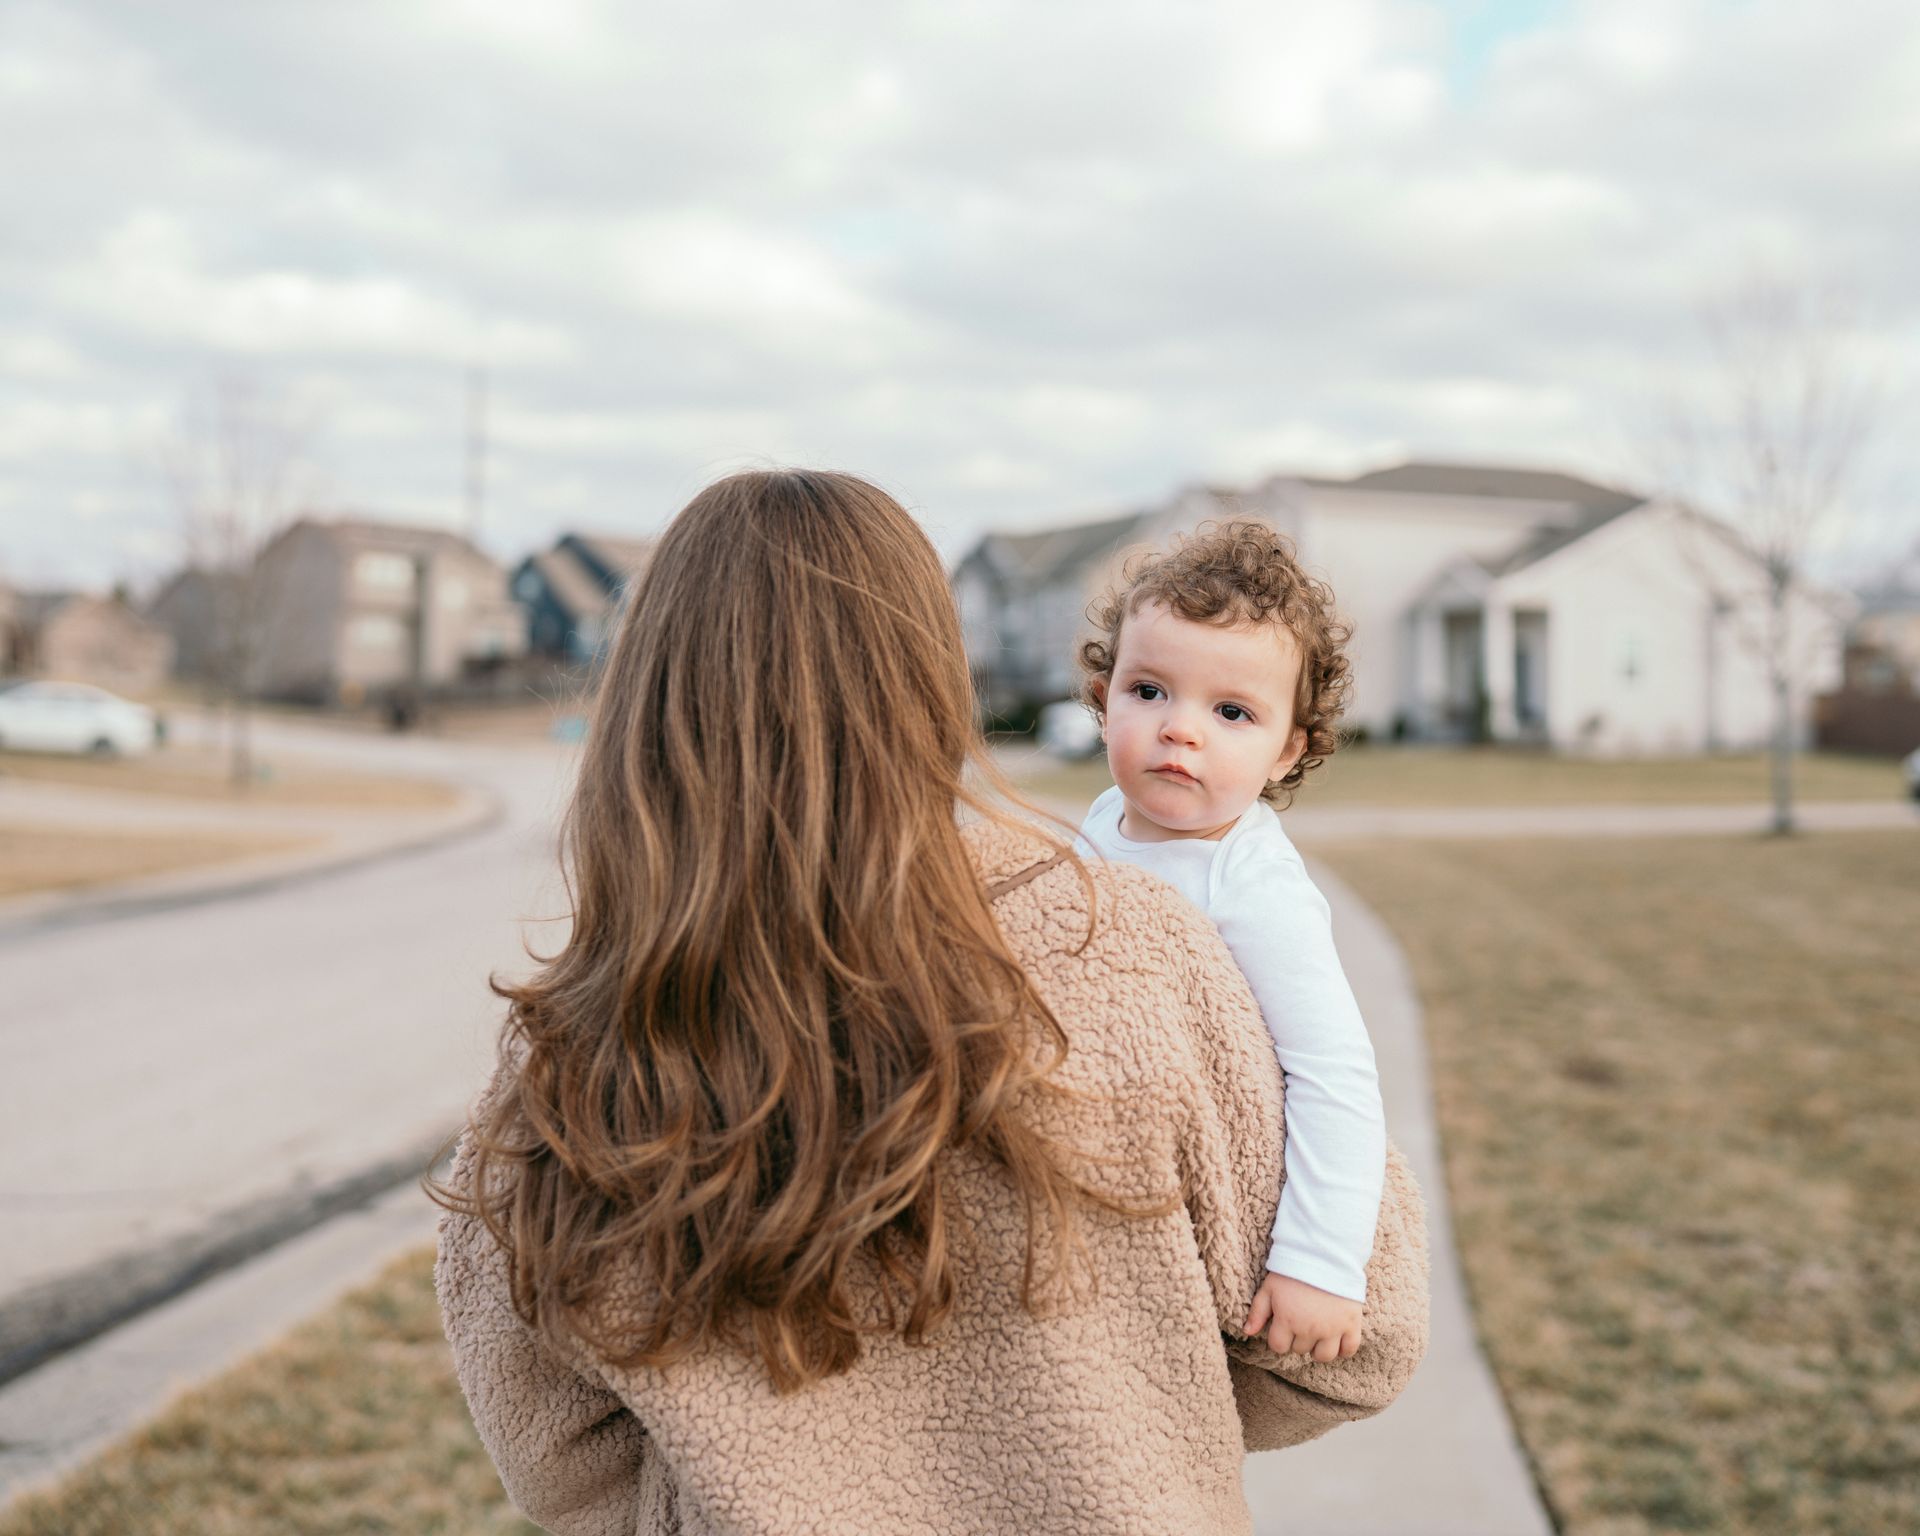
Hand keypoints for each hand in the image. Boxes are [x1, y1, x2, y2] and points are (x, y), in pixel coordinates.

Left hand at [1243, 1270, 1363, 1362]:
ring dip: (1318, 1349)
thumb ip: (1257, 1311)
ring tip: (1317, 1334)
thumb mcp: (1269, 1287)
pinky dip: (1344, 1349)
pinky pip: (1350, 1349)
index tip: (1283, 1327)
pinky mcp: (1351, 1324)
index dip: (1279, 1338)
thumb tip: (1247, 1332)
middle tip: (1301, 1322)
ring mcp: (1332, 1329)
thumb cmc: (1293, 1270)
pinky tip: (1337, 1339)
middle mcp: (1310, 1329)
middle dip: (1298, 1339)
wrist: (1325, 1253)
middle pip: (1300, 1350)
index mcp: (1288, 1320)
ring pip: (1324, 1356)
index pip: (1279, 1347)